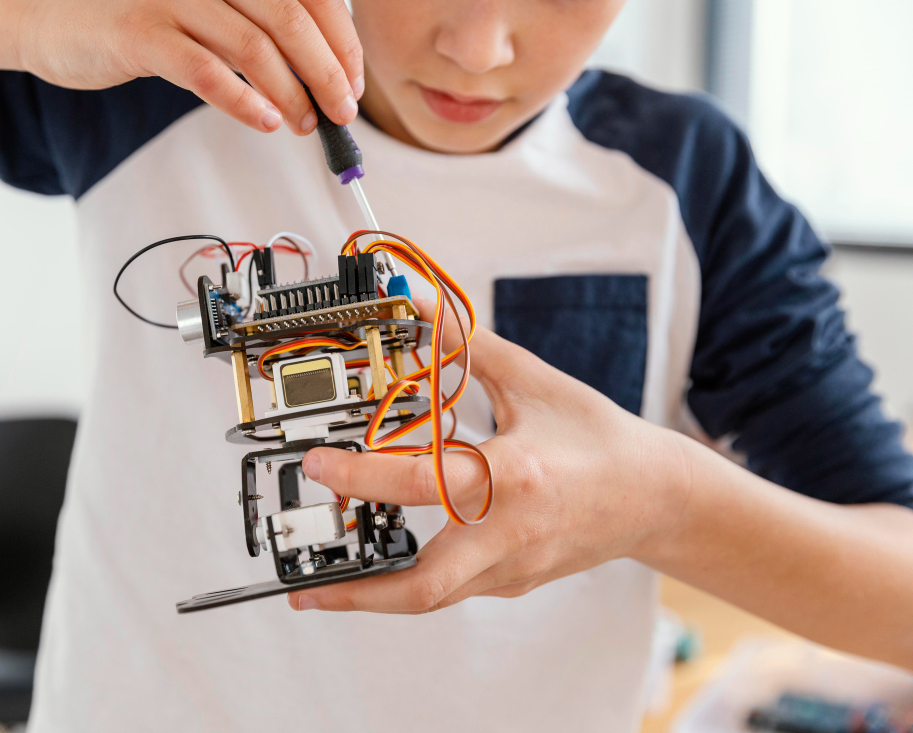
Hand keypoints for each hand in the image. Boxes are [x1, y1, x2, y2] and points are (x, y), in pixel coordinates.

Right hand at [18, 0, 362, 132]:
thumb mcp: (208, 10)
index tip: (353, 82)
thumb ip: (257, 27)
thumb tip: (322, 74)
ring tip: (306, 124)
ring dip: (292, 93)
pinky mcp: (140, 33)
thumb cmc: (142, 18)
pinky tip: (266, 120)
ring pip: (253, 45)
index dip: (340, 41)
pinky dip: (243, 101)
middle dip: (326, 72)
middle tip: (341, 112)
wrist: (52, 15)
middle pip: (290, 17)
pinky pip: (204, 71)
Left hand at [288, 325, 692, 612]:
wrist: (655, 495)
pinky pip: (456, 588)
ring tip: (330, 580)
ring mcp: (514, 567)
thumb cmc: (597, 438)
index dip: (359, 474)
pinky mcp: (516, 582)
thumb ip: (465, 343)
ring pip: (432, 599)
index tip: (318, 464)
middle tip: (304, 579)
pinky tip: (395, 553)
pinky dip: (416, 575)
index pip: (419, 481)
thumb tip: (416, 303)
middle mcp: (510, 533)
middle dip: (355, 590)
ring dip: (375, 593)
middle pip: (422, 587)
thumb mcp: (530, 381)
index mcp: (512, 476)